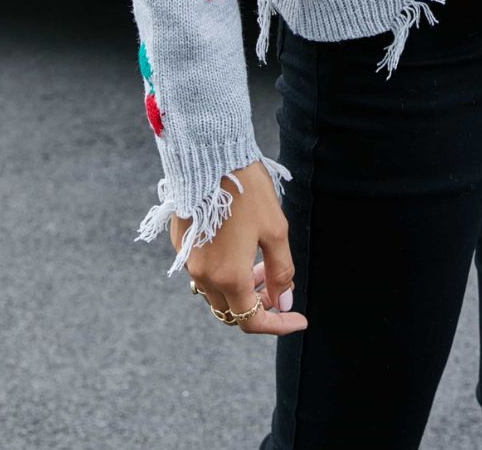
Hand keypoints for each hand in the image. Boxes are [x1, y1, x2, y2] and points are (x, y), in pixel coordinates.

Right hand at [173, 159, 307, 335]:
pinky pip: (205, 273)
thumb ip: (281, 271)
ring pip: (218, 293)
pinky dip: (225, 273)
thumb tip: (283, 301)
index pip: (252, 320)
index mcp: (229, 277)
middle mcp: (205, 276)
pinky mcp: (182, 245)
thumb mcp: (275, 230)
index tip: (299, 318)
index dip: (278, 324)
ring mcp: (190, 262)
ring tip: (263, 264)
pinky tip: (241, 249)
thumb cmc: (247, 191)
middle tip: (280, 285)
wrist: (209, 157)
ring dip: (242, 288)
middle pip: (233, 310)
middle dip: (260, 304)